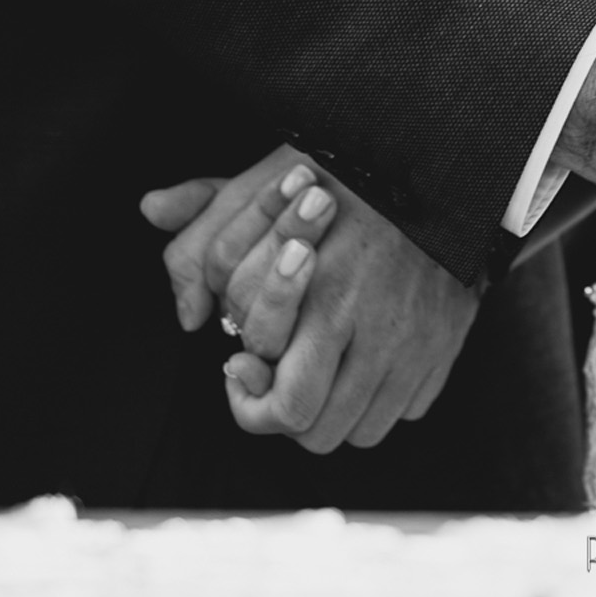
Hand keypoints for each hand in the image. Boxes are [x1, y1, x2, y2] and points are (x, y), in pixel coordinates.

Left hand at [143, 150, 474, 450]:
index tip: (239, 365)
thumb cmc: (347, 174)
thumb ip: (207, 206)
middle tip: (271, 380)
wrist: (440, 167)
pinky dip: (380, 400)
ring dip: (330, 413)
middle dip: (281, 416)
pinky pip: (407, 409)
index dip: (246, 396)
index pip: (281, 399)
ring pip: (361, 429)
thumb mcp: (271, 183)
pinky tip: (361, 365)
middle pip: (315, 428)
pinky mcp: (447, 343)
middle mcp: (376, 327)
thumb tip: (148, 209)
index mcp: (327, 295)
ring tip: (315, 374)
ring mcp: (418, 342)